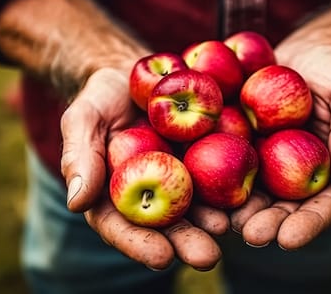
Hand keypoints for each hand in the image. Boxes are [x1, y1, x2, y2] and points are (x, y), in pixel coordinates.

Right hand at [60, 68, 228, 269]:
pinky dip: (237, 187)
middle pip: (168, 225)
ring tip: (235, 228)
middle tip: (207, 256)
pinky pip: (222, 174)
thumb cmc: (101, 100)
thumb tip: (77, 202)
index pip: (123, 227)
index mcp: (114, 195)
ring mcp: (182, 177)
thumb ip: (80, 157)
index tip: (161, 257)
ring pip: (199, 206)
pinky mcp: (207, 157)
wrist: (134, 74)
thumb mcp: (83, 120)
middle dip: (188, 242)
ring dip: (217, 220)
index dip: (141, 244)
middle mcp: (151, 194)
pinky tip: (253, 196)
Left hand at [230, 42, 330, 248]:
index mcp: (328, 170)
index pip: (321, 205)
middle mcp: (295, 172)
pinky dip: (214, 172)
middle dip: (266, 223)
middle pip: (281, 206)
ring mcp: (266, 157)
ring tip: (221, 220)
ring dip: (236, 208)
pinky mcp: (241, 139)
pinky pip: (226, 157)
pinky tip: (199, 181)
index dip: (306, 225)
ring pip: (250, 189)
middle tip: (249, 234)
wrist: (310, 48)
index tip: (288, 240)